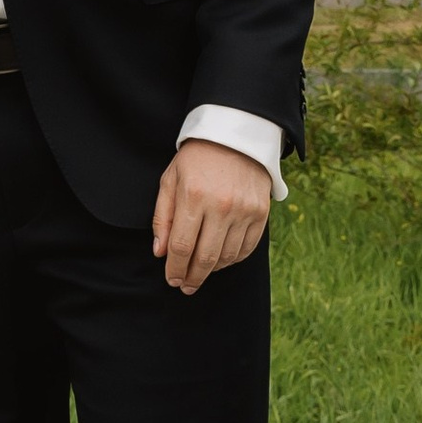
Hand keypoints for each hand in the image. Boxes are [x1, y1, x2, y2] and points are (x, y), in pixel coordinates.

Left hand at [152, 142, 271, 294]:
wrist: (235, 136)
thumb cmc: (197, 158)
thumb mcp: (171, 179)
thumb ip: (164, 216)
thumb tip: (160, 253)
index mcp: (194, 197)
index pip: (182, 246)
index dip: (175, 268)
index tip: (171, 279)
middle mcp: (221, 206)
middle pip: (205, 257)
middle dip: (192, 277)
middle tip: (185, 286)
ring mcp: (244, 210)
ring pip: (227, 256)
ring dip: (212, 271)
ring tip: (201, 273)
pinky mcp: (261, 213)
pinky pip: (247, 248)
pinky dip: (233, 260)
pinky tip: (221, 262)